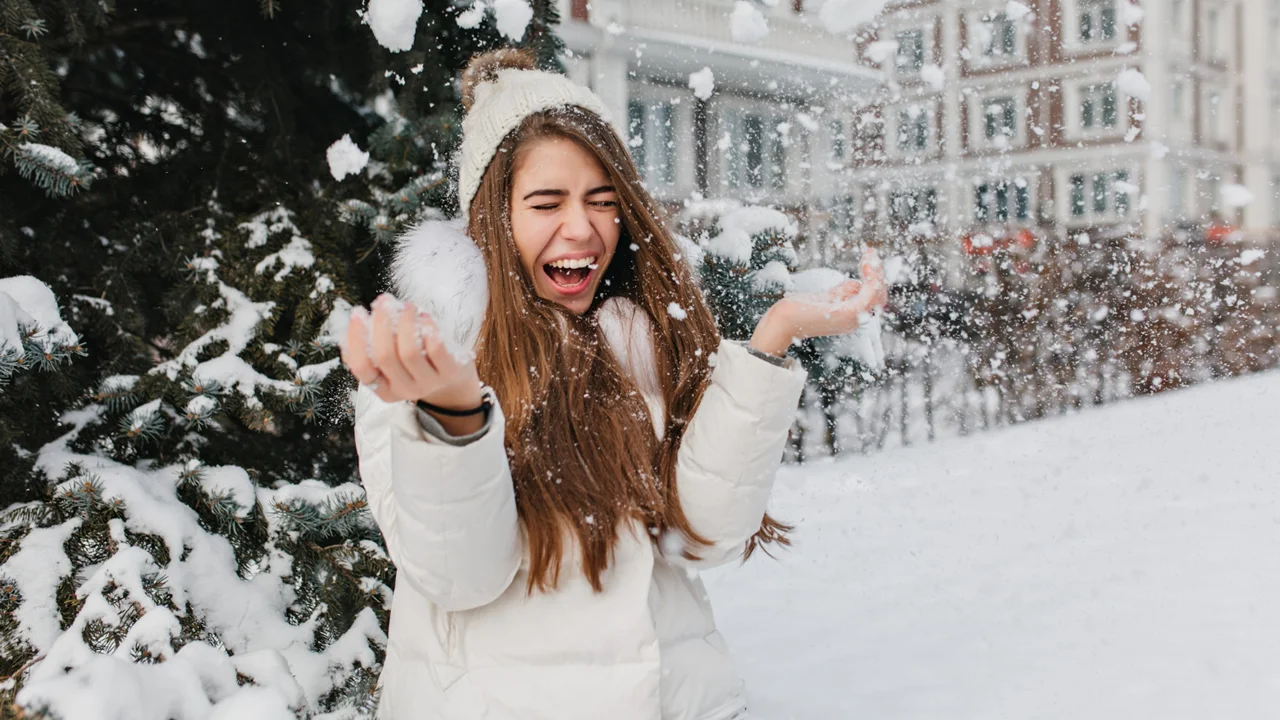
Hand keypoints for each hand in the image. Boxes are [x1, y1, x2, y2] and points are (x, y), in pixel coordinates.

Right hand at [341, 294, 485, 432]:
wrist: (454, 384)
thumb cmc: (417, 365)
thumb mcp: (393, 363)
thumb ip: (372, 348)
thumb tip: (355, 321)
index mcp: (383, 389)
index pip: (361, 367)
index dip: (356, 339)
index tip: (357, 312)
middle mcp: (404, 390)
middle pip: (385, 356)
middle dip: (381, 323)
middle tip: (384, 301)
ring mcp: (428, 383)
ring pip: (409, 352)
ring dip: (405, 323)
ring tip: (407, 306)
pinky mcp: (449, 373)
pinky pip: (435, 349)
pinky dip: (427, 328)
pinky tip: (425, 317)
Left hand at [750, 248, 888, 355]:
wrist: (783, 320)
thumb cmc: (799, 309)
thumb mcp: (827, 297)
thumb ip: (843, 292)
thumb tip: (857, 284)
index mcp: (851, 319)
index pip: (874, 300)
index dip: (875, 279)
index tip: (870, 259)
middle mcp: (855, 321)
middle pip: (879, 297)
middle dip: (878, 273)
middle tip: (871, 253)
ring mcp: (852, 319)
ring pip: (877, 294)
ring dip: (876, 272)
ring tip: (869, 257)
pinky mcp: (847, 313)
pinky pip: (869, 295)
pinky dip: (872, 278)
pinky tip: (866, 265)